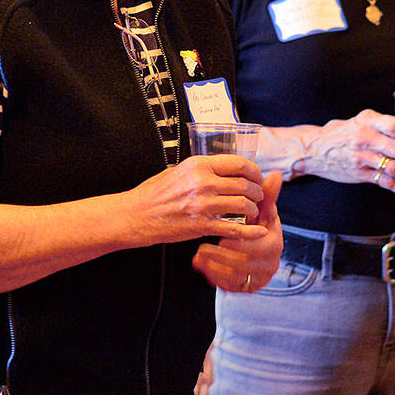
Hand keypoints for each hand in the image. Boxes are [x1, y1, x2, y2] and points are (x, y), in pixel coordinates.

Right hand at [128, 153, 268, 245]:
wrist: (136, 215)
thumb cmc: (154, 193)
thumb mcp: (178, 170)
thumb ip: (202, 170)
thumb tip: (224, 169)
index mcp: (198, 165)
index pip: (238, 163)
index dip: (254, 171)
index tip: (257, 177)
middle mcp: (203, 182)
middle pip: (245, 184)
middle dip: (257, 192)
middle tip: (258, 196)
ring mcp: (203, 204)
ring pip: (244, 205)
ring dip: (253, 210)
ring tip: (251, 212)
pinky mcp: (202, 225)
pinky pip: (234, 228)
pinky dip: (250, 231)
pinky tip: (257, 231)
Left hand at [193, 171, 282, 291]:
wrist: (261, 252)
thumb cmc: (259, 227)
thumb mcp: (263, 211)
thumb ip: (265, 195)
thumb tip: (275, 174)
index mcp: (274, 243)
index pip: (259, 247)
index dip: (239, 243)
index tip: (222, 237)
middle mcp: (268, 263)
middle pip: (245, 264)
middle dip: (222, 256)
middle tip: (203, 248)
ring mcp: (257, 277)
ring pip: (236, 277)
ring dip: (215, 266)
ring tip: (199, 255)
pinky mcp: (245, 287)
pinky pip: (229, 286)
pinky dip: (214, 277)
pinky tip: (200, 264)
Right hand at [301, 110, 394, 197]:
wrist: (315, 149)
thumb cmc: (343, 133)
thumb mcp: (362, 119)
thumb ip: (384, 124)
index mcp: (367, 120)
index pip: (393, 126)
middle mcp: (364, 138)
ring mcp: (362, 157)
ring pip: (394, 168)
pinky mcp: (360, 174)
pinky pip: (385, 182)